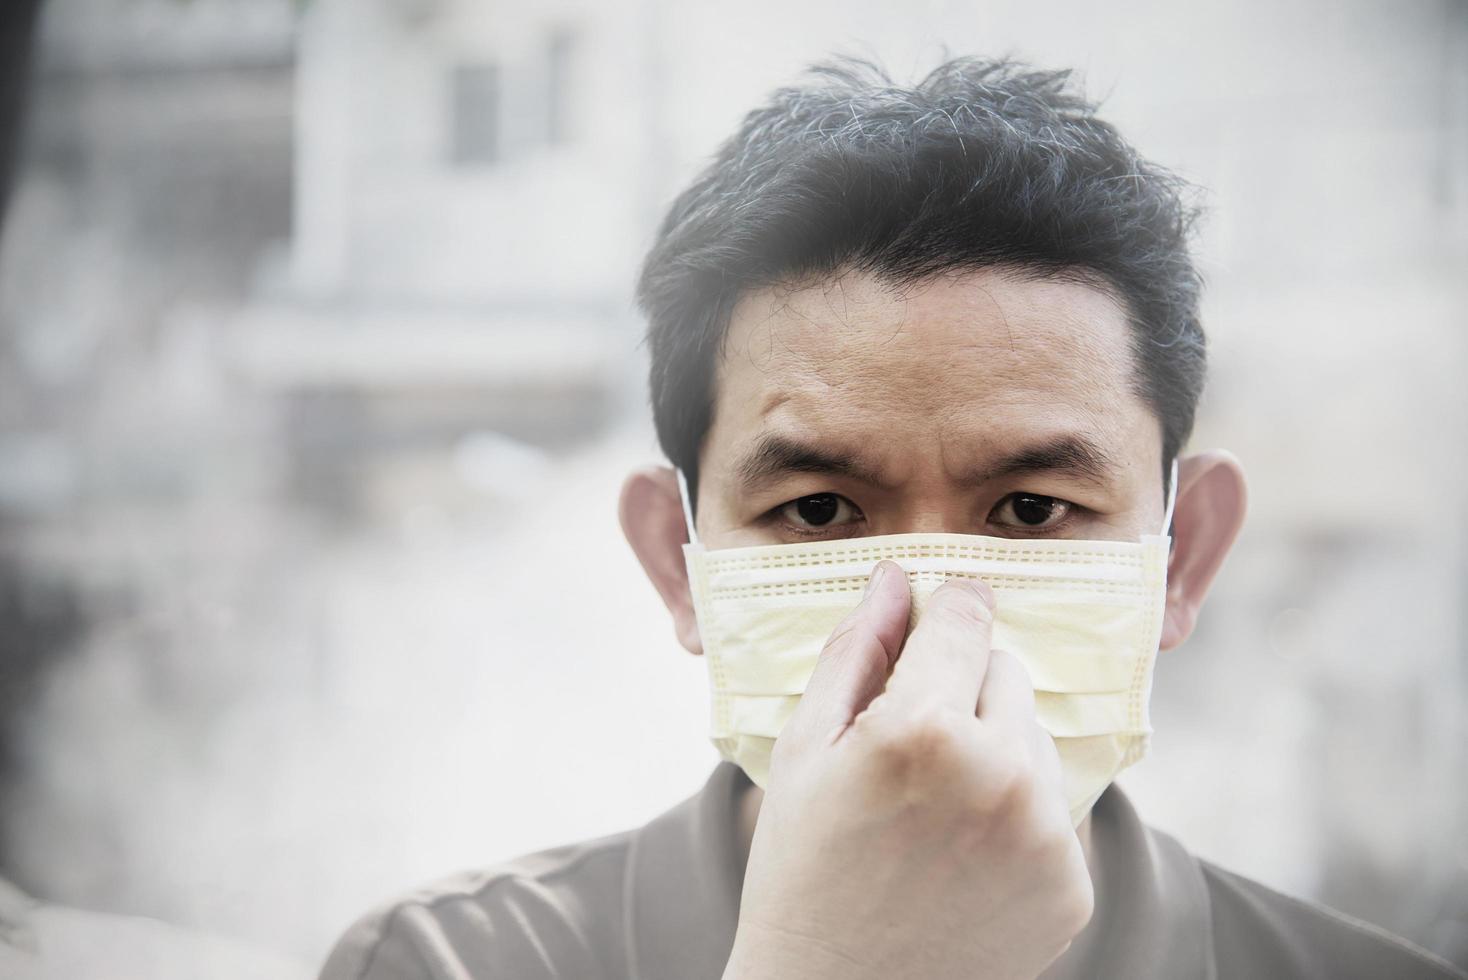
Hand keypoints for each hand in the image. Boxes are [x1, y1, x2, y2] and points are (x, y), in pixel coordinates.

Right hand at [723, 561, 1092, 979]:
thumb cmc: (802, 868)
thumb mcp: (805, 750)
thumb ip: (854, 653)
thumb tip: (894, 580)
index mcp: (924, 730)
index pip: (966, 619)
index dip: (947, 609)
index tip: (940, 611)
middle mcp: (1000, 774)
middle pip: (1006, 672)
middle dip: (964, 688)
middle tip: (912, 744)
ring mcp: (1044, 835)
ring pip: (1034, 738)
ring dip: (995, 747)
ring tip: (933, 805)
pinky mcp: (1071, 885)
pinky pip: (1052, 808)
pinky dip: (1016, 815)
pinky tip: (962, 853)